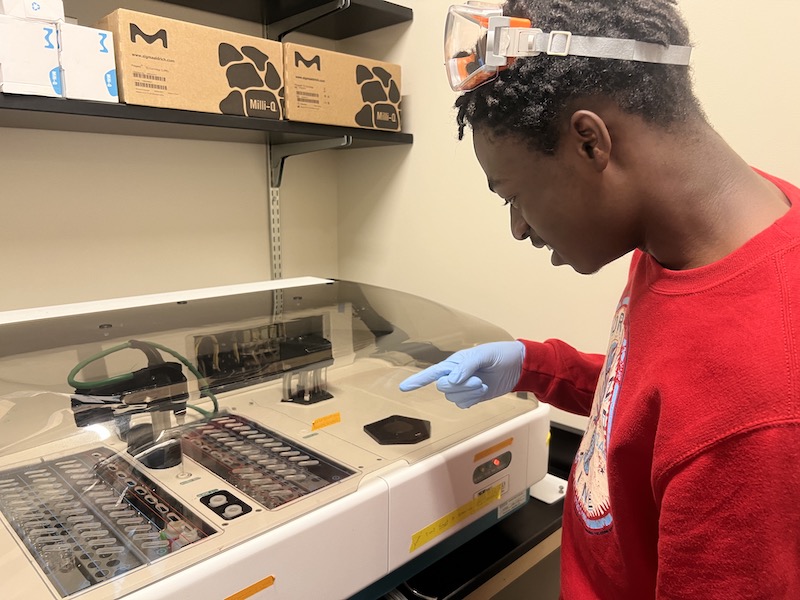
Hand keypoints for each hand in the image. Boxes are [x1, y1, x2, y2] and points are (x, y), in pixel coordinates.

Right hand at [399, 341, 524, 408]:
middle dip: (461, 386)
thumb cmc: (499, 354)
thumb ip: (466, 366)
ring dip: (469, 394)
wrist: (517, 366)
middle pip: (444, 387)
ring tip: (482, 384)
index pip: (431, 373)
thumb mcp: (483, 355)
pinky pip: (463, 404)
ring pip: (453, 397)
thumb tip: (453, 379)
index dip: (417, 380)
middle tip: (478, 380)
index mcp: (453, 363)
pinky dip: (472, 400)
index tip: (403, 388)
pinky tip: (481, 392)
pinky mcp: (472, 397)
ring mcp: (463, 388)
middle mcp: (455, 376)